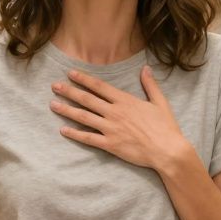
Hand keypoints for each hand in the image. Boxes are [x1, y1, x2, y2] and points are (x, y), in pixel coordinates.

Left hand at [50, 66, 191, 170]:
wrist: (167, 150)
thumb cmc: (166, 127)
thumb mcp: (160, 102)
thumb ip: (150, 85)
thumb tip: (146, 69)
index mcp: (125, 100)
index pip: (99, 86)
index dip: (83, 79)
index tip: (70, 74)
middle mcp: (115, 112)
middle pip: (87, 99)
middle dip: (69, 91)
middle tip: (54, 86)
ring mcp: (111, 129)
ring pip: (84, 117)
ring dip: (67, 110)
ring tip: (53, 104)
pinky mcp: (110, 144)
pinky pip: (88, 138)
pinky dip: (75, 134)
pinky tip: (63, 130)